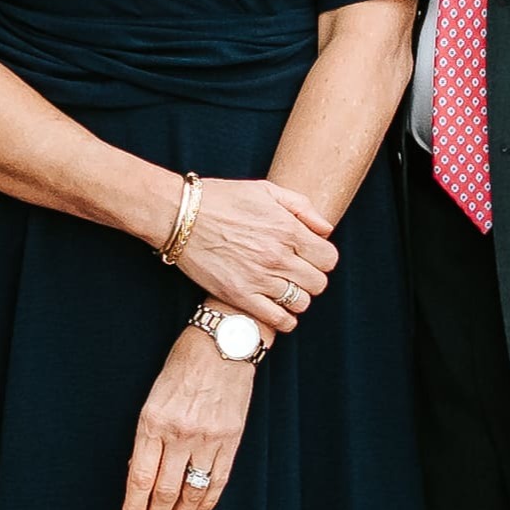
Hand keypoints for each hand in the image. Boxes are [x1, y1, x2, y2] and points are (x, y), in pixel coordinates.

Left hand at [125, 330, 257, 509]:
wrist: (224, 341)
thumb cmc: (183, 364)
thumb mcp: (154, 396)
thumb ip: (147, 436)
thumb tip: (141, 474)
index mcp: (152, 421)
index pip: (140, 479)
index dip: (134, 509)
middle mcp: (179, 433)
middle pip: (165, 491)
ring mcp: (208, 437)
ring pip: (192, 491)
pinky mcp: (231, 438)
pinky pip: (219, 478)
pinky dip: (208, 501)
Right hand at [165, 176, 337, 336]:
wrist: (181, 215)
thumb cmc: (222, 199)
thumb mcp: (266, 190)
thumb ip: (302, 207)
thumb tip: (326, 229)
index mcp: (288, 229)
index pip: (329, 258)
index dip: (323, 259)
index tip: (312, 257)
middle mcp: (277, 256)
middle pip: (318, 283)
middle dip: (312, 278)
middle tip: (298, 274)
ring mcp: (258, 278)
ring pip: (301, 302)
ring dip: (298, 298)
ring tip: (286, 290)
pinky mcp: (239, 295)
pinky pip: (277, 319)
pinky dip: (284, 320)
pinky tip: (279, 311)